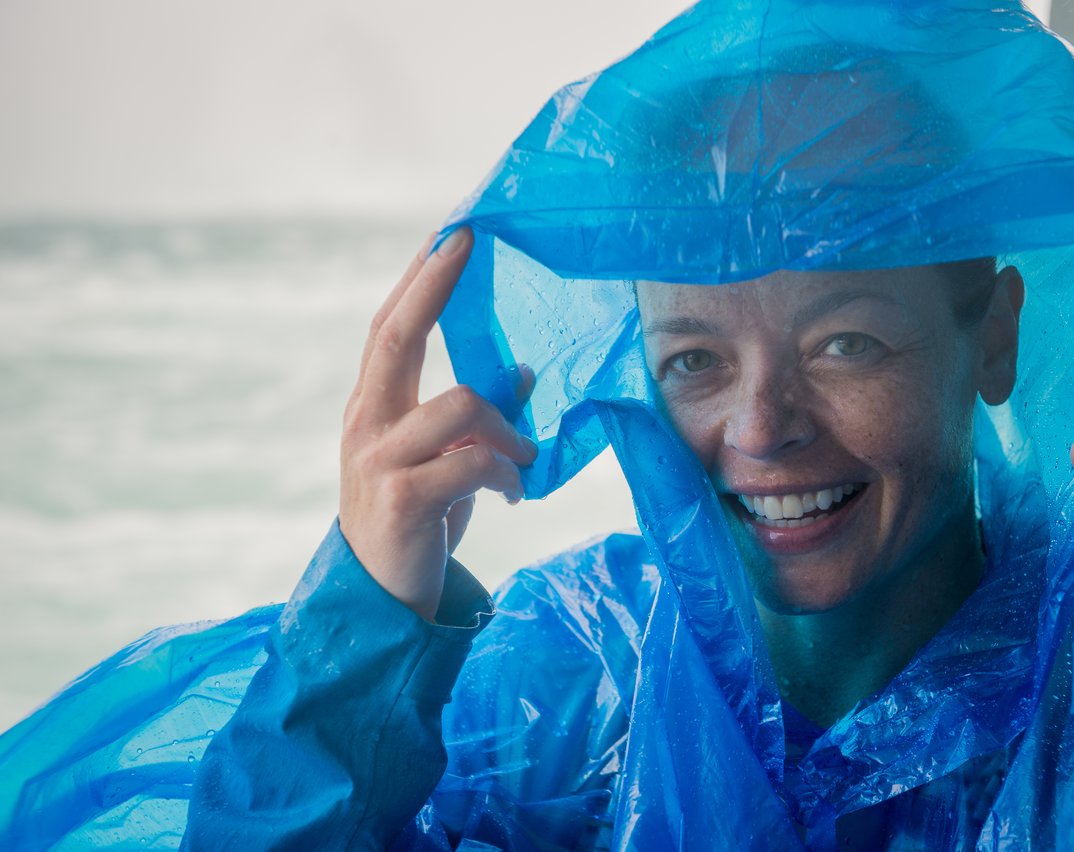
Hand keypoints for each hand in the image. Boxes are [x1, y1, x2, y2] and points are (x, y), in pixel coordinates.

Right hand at [339, 227, 536, 620]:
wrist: (380, 604)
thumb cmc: (417, 525)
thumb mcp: (447, 463)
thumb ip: (475, 420)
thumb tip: (524, 373)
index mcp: (375, 409)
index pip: (391, 328)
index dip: (419, 280)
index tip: (450, 232)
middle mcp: (367, 424)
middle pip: (395, 336)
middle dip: (432, 284)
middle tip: (465, 239)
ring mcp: (379, 459)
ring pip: (459, 405)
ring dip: (506, 429)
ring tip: (522, 462)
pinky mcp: (402, 498)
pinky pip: (471, 461)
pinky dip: (506, 473)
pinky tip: (511, 495)